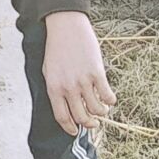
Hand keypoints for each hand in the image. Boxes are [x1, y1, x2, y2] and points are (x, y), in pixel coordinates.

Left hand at [42, 11, 116, 135]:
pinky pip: (107, 96)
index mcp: (53, 88)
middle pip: (82, 117)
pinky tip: (109, 98)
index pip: (62, 117)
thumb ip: (56, 90)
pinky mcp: (97, 73)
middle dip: (89, 124)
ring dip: (101, 113)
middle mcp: (68, 87)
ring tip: (102, 109)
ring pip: (97, 110)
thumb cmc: (56, 48)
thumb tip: (65, 108)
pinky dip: (110, 100)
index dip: (70, 128)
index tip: (75, 132)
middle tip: (93, 124)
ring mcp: (83, 81)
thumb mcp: (48, 71)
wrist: (65, 26)